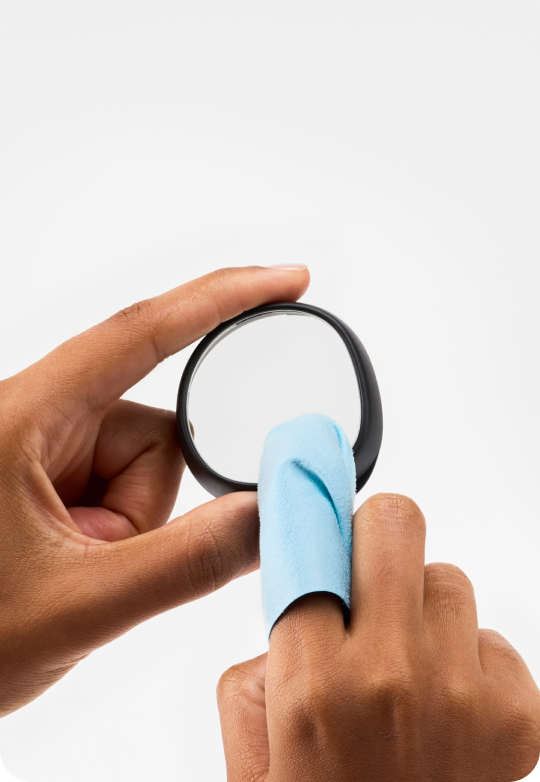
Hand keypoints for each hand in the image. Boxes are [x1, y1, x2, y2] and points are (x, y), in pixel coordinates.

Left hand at [0, 265, 308, 716]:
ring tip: (77, 571)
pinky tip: (77, 563)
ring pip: (144, 466)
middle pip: (155, 432)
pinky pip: (124, 483)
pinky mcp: (51, 472)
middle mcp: (36, 417)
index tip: (287, 281)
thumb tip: (272, 513)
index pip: (140, 335)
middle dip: (151, 505)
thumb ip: (186, 563)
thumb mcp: (78, 607)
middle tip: (104, 562)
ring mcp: (45, 446)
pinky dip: (121, 528)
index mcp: (24, 417)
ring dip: (132, 526)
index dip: (222, 298)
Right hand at [218, 493, 539, 780]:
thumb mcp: (254, 770)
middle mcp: (394, 676)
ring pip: (448, 581)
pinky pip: (493, 639)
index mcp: (314, 688)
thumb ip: (253, 683)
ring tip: (412, 676)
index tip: (303, 469)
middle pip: (395, 523)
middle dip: (376, 541)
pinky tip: (453, 716)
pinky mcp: (526, 715)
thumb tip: (289, 619)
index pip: (308, 543)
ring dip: (426, 613)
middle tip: (369, 580)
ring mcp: (469, 692)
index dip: (304, 502)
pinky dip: (471, 663)